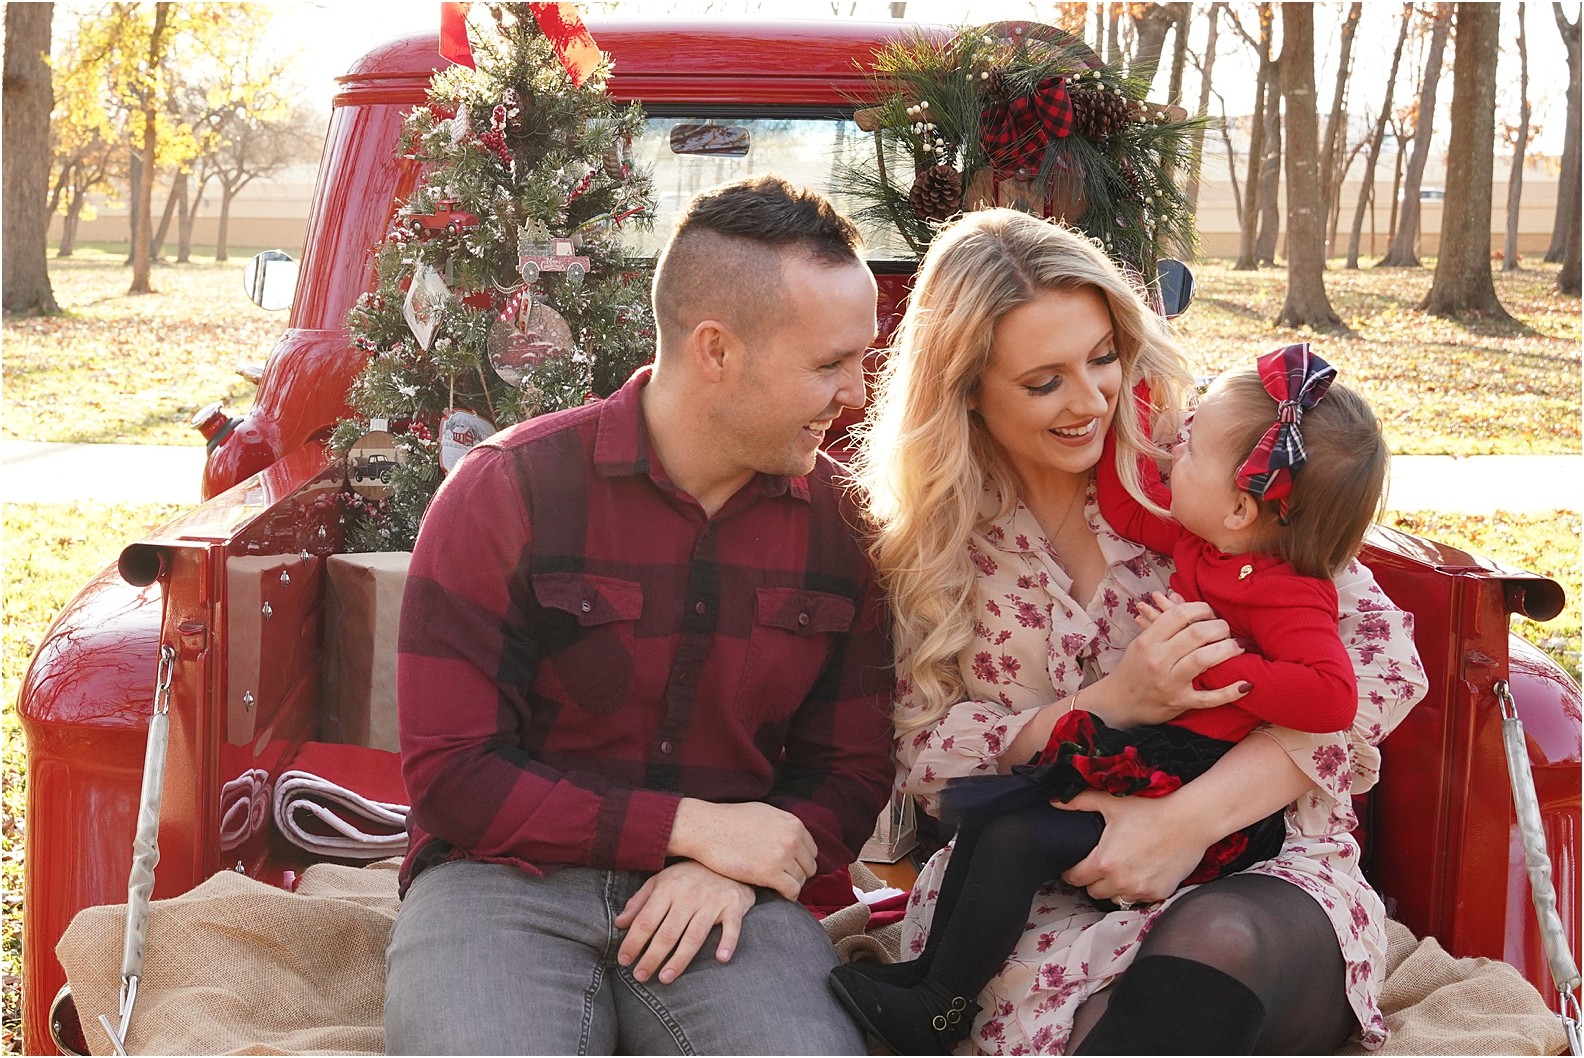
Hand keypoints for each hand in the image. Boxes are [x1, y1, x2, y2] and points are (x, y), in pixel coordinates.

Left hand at [615, 861, 754, 983]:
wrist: (726, 859)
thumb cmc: (688, 875)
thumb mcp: (660, 881)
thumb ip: (639, 902)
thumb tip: (620, 923)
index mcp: (667, 888)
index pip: (646, 920)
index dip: (633, 942)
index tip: (623, 961)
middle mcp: (689, 895)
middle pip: (668, 932)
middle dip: (652, 956)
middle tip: (640, 976)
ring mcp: (712, 901)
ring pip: (694, 935)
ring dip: (679, 959)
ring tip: (665, 978)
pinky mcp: (733, 905)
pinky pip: (731, 927)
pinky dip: (728, 942)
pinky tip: (721, 959)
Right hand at [667, 799, 817, 899]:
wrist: (707, 828)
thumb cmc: (730, 821)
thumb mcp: (765, 814)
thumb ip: (783, 826)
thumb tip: (794, 838)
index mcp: (793, 824)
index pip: (811, 851)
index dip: (799, 861)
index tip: (788, 867)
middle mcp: (792, 838)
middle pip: (809, 867)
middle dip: (796, 874)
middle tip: (781, 878)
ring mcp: (782, 855)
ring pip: (801, 880)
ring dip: (789, 885)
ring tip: (774, 885)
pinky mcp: (770, 873)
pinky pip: (792, 891)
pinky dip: (787, 895)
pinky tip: (775, 892)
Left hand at [1055, 790, 1208, 904]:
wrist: (1190, 820)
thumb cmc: (1151, 809)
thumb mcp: (1111, 802)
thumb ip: (1079, 802)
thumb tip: (1054, 800)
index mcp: (1104, 862)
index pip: (1075, 879)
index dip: (1071, 872)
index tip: (1074, 866)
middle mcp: (1120, 881)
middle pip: (1093, 891)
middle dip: (1093, 880)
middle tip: (1099, 865)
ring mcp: (1140, 890)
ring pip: (1116, 898)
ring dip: (1114, 888)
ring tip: (1119, 870)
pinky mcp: (1159, 893)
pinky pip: (1139, 899)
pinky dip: (1136, 890)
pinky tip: (1140, 873)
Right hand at [1097, 596, 1247, 726]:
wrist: (1118, 703)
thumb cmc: (1133, 669)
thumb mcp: (1141, 642)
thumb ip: (1161, 622)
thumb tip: (1179, 597)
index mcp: (1147, 641)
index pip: (1179, 615)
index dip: (1201, 609)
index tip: (1210, 613)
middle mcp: (1157, 660)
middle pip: (1196, 634)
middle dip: (1219, 627)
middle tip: (1227, 630)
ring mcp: (1169, 683)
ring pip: (1203, 659)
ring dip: (1227, 649)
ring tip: (1236, 646)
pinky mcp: (1180, 703)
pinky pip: (1209, 698)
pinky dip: (1230, 692)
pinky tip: (1246, 684)